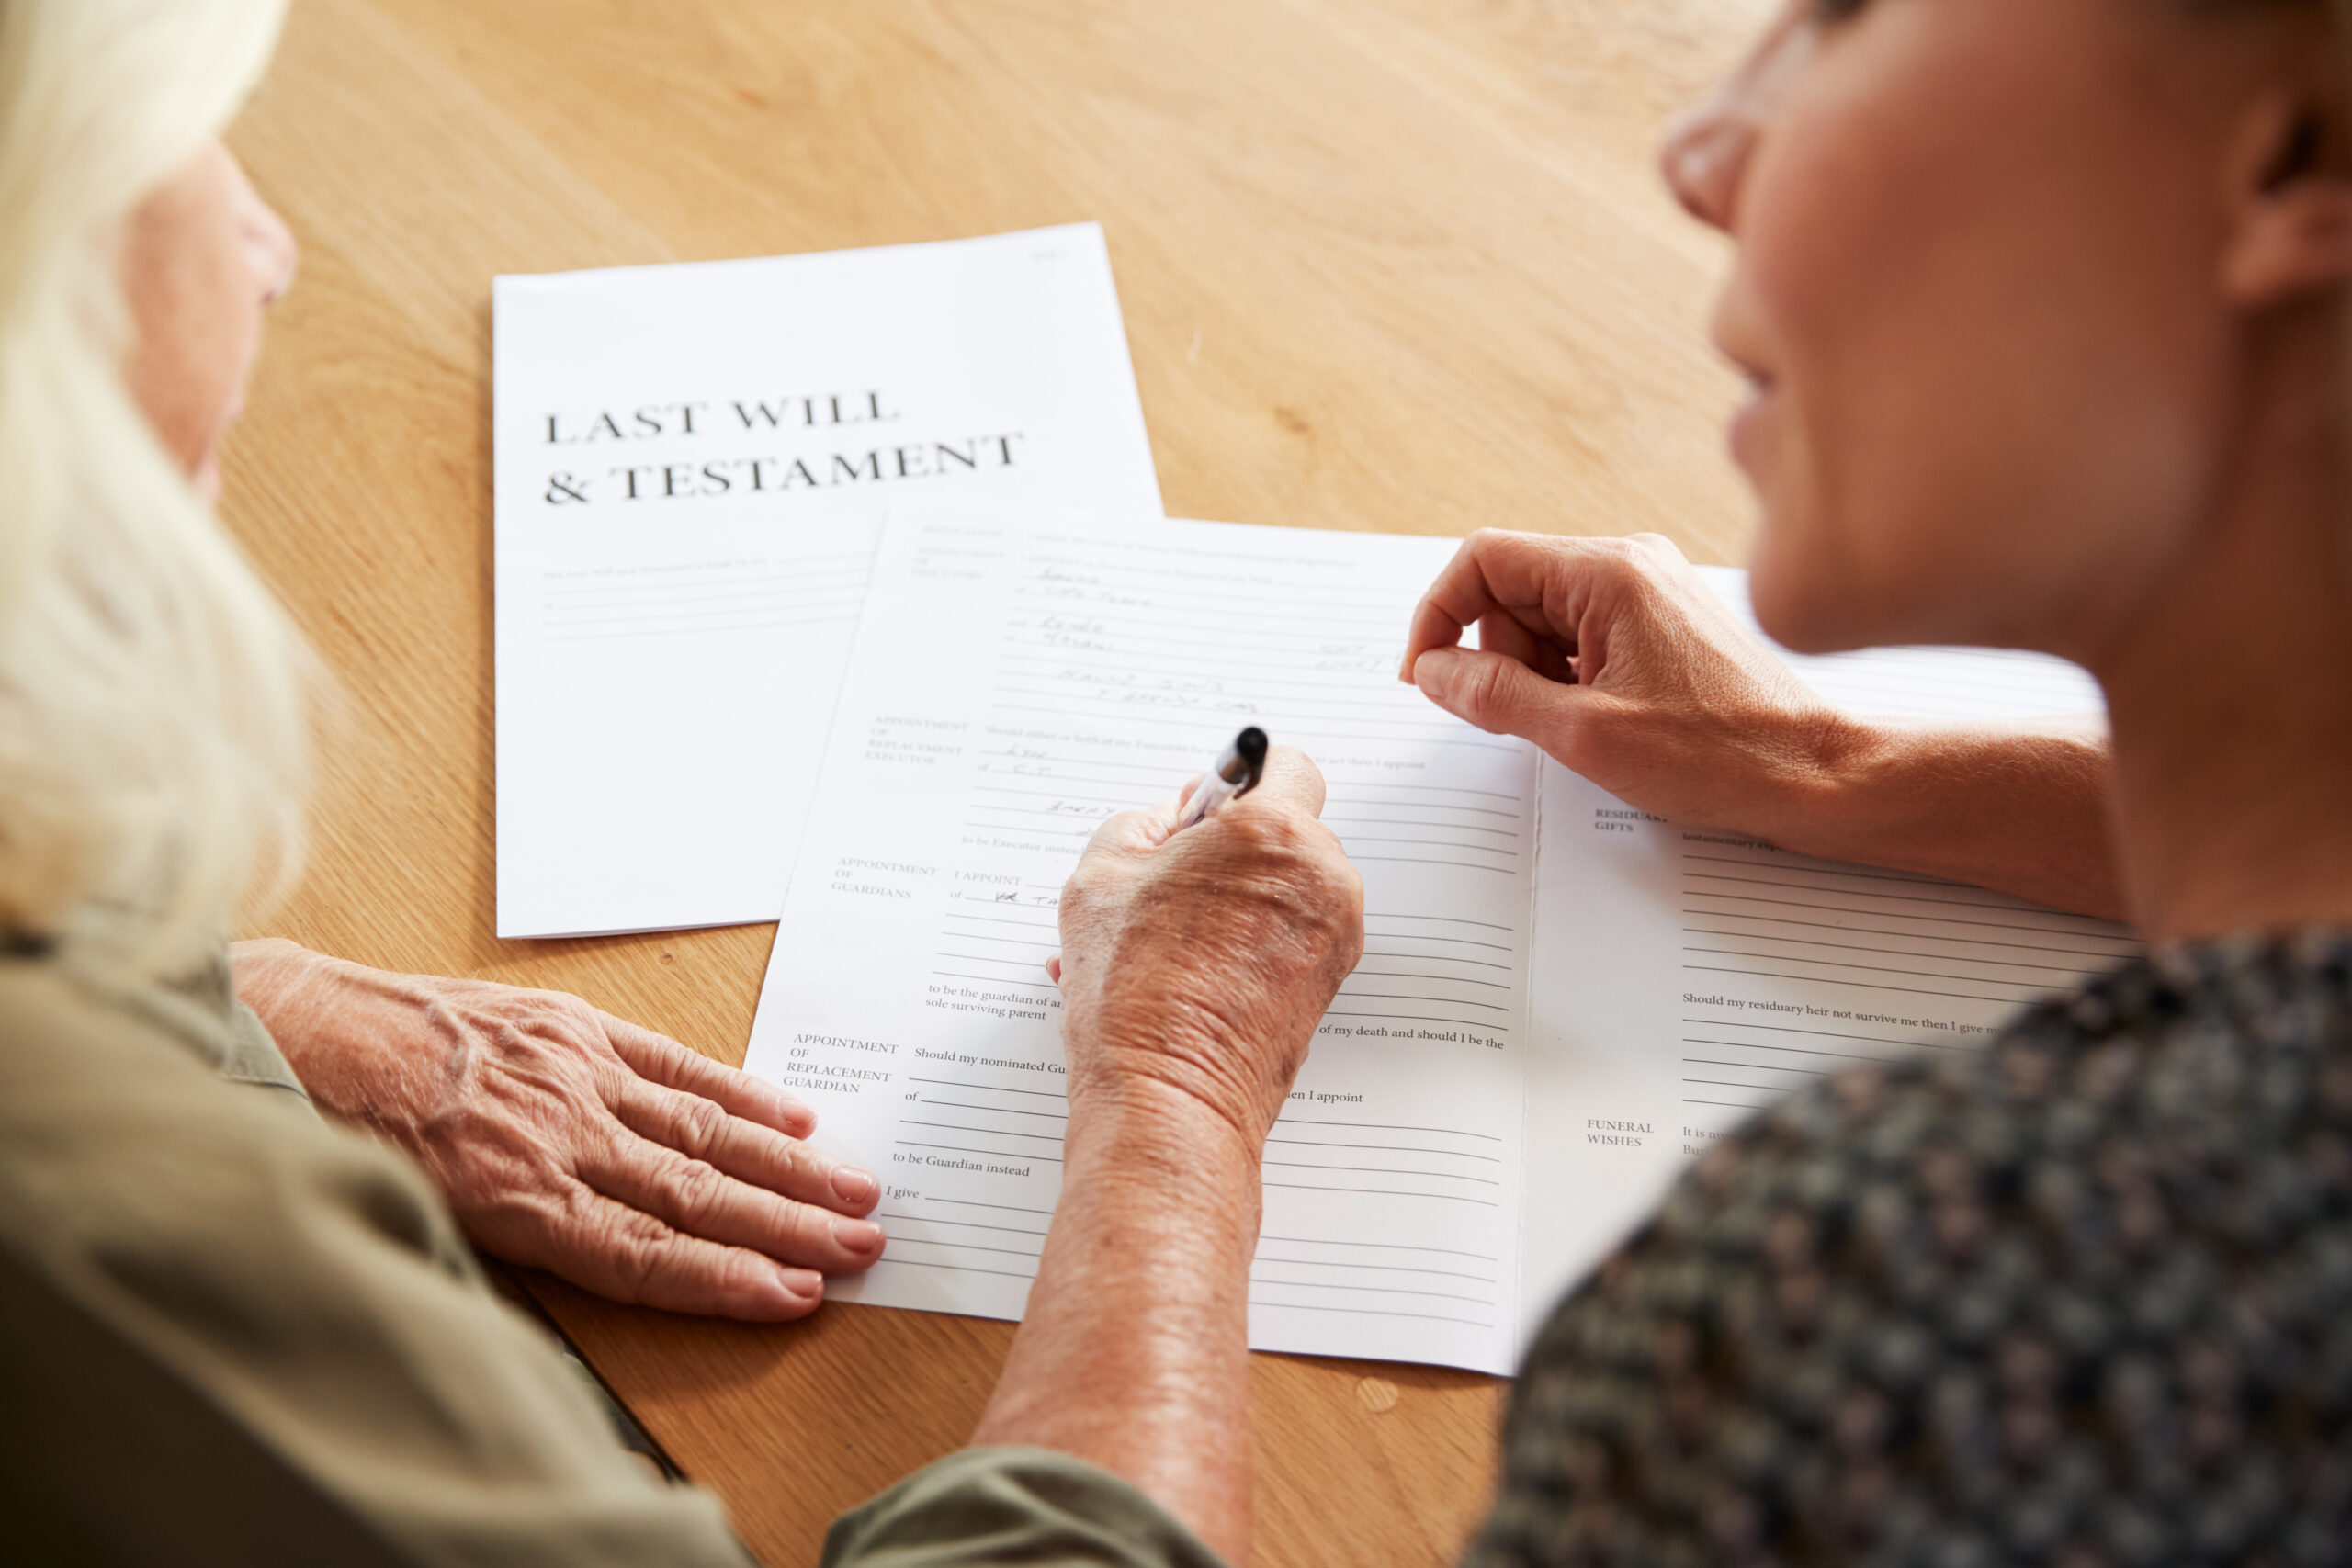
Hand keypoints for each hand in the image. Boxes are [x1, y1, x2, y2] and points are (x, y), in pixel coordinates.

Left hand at [230, 940, 882, 1320]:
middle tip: (865, 1247)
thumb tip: (599, 1273)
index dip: (729, 1278)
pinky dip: (736, 1091)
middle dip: (788, 1227)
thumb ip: (509, 1244)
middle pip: (695, 1195)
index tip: (798, 1295)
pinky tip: (790, 1117)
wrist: (288, 1028)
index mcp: (512, 1197)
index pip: (646, 1254)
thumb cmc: (335, 1132)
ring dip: (787, 1167)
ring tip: (855, 1191)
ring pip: (700, 1132)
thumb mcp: (407, 1214)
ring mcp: (571, 1075)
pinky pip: (670, 1064)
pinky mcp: (569, 1027)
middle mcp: (556, 1136)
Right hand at [1047, 747, 1364, 1152]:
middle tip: (1171, 879)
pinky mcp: (1331, 980)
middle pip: (1286, 828)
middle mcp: (1322, 877)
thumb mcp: (1100, 874)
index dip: (1238, 781)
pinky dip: (1250, 939)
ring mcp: (1336, 933)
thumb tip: (1178, 818)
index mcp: (1274, 832)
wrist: (1168, 1099)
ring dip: (1238, 895)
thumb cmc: (1134, 995)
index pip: (1285, 763)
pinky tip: (1186, 970)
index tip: (1204, 809)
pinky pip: (1294, 932)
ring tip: (1165, 937)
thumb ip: (1145, 822)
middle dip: (1233, 846)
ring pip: (1289, 884)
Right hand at [1400, 529, 1851, 839]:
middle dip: (1497, 656)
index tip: (1426, 674)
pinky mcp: (1661, 621)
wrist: (1816, 775)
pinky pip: (1582, 635)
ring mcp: (1649, 590)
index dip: (1439, 615)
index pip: (1484, 558)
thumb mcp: (1583, 734)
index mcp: (1610, 572)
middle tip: (1529, 716)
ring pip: (1544, 617)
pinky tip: (1604, 719)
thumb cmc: (1723, 754)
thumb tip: (1435, 672)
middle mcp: (1630, 564)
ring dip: (1536, 673)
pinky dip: (1570, 678)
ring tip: (1583, 724)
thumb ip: (1495, 695)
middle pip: (1512, 590)